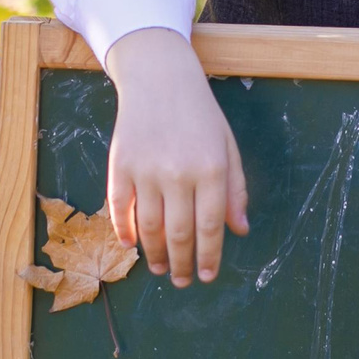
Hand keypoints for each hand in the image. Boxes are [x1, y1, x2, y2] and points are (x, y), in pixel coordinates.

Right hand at [103, 27, 248, 286]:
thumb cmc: (199, 115)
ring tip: (160, 268)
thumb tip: (239, 230)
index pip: (210, 227)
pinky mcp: (120, 165)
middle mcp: (178, 173)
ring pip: (149, 227)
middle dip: (182, 263)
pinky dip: (124, 230)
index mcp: (210, 169)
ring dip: (155, 254)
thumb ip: (234, 189)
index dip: (209, 257)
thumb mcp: (226, 147)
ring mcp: (146, 170)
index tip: (207, 275)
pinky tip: (132, 245)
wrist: (159, 78)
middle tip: (183, 280)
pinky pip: (119, 208)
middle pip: (178, 233)